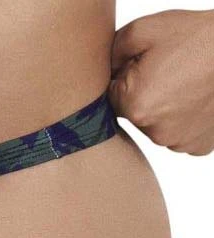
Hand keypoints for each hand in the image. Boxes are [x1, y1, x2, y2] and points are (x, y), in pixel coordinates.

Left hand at [110, 9, 213, 155]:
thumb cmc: (195, 37)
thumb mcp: (143, 31)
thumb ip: (110, 54)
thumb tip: (100, 72)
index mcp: (134, 106)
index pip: (112, 99)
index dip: (125, 80)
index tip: (144, 67)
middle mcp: (154, 132)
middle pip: (134, 116)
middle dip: (143, 95)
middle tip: (168, 73)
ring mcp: (178, 142)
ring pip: (157, 127)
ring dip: (164, 110)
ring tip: (184, 85)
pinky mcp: (197, 146)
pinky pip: (180, 136)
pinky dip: (184, 122)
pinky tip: (195, 101)